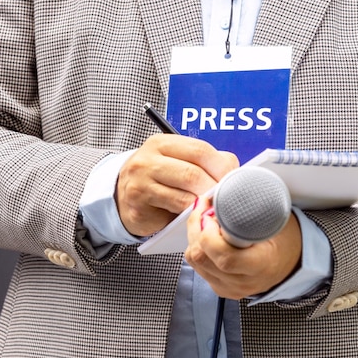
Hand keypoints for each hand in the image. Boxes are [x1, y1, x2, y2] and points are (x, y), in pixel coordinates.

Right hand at [116, 134, 238, 235]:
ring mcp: (141, 182)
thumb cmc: (159, 179)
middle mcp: (148, 159)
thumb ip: (205, 162)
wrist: (122, 198)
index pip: (200, 150)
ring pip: (185, 194)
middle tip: (227, 199)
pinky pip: (174, 209)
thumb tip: (236, 170)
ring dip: (205, 203)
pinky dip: (191, 213)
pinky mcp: (139, 204)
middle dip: (215, 188)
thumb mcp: (178, 163)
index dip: (222, 167)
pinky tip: (198, 214)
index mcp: (163, 143)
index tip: (235, 180)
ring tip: (215, 207)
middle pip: (193, 173)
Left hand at [184, 197, 301, 299]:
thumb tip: (222, 196)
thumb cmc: (285, 238)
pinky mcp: (220, 288)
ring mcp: (230, 288)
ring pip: (194, 260)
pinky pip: (197, 266)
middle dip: (197, 227)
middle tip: (205, 208)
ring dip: (194, 235)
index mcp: (261, 266)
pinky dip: (197, 246)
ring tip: (206, 219)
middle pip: (202, 257)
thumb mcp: (276, 220)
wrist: (293, 262)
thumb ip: (251, 211)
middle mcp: (243, 282)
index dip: (210, 233)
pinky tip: (207, 234)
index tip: (212, 212)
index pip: (224, 257)